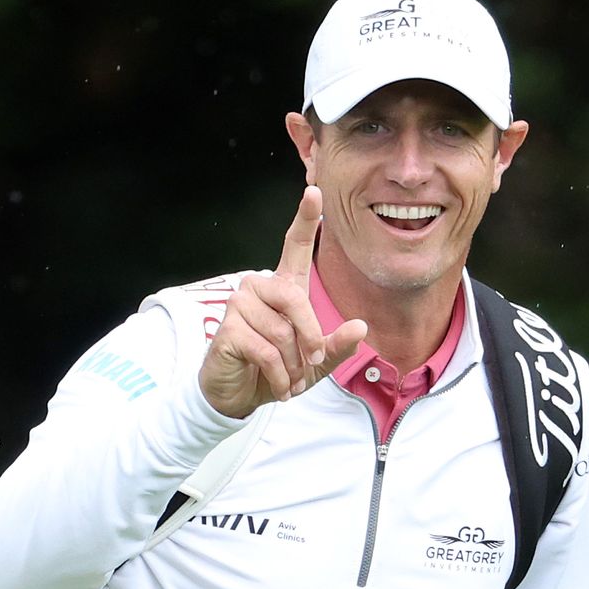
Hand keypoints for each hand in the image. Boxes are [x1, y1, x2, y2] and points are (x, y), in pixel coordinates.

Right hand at [199, 186, 367, 418]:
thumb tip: (360, 327)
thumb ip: (338, 345)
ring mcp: (239, 305)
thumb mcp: (316, 362)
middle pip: (295, 299)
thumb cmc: (278, 371)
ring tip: (288, 378)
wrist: (240, 396)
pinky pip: (266, 350)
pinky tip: (277, 386)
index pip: (294, 247)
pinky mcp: (228, 328)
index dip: (305, 219)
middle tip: (311, 363)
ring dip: (293, 364)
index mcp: (284, 288)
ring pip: (282, 331)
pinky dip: (279, 375)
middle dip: (310, 337)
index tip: (314, 191)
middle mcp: (259, 288)